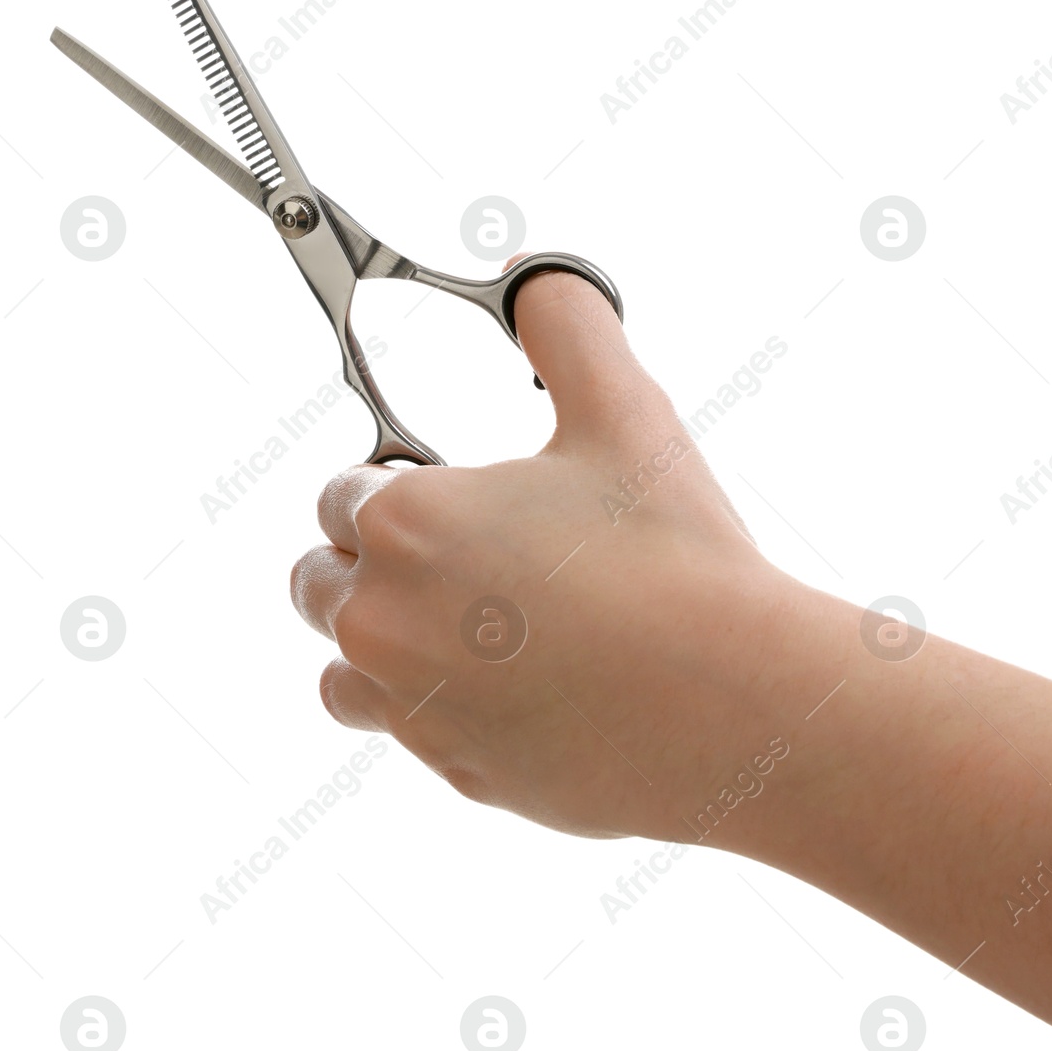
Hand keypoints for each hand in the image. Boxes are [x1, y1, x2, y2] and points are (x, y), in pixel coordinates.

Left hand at [290, 266, 816, 840]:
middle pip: (317, 581)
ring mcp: (414, 708)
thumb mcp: (625, 410)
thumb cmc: (677, 557)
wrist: (734, 702)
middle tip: (473, 557)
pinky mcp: (454, 775)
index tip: (460, 495)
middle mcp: (382, 620)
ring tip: (478, 624)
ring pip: (343, 667)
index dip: (399, 483)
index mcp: (408, 523)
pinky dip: (439, 706)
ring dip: (383, 641)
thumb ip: (565, 323)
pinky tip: (523, 686)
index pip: (343, 491)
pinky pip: (408, 731)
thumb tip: (532, 275)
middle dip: (371, 560)